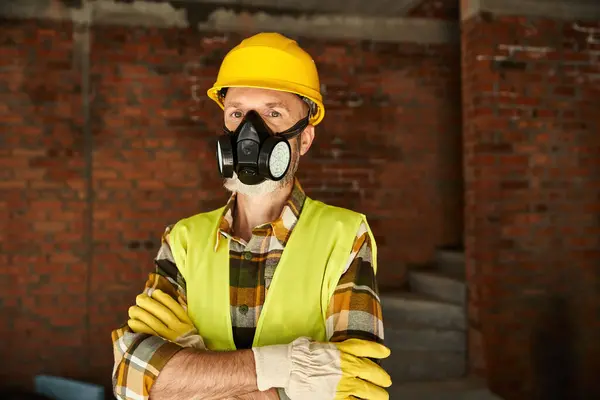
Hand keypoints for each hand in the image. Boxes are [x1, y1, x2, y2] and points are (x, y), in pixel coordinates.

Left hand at [127, 289, 205, 348]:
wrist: (187, 366)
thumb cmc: (185, 344)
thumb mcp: (189, 329)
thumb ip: (180, 316)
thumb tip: (169, 300)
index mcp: (186, 323)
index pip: (173, 306)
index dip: (162, 297)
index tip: (154, 292)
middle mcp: (178, 330)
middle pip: (161, 312)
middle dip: (148, 303)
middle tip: (139, 298)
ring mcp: (168, 339)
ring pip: (152, 322)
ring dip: (140, 313)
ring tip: (133, 309)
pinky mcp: (159, 348)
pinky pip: (146, 334)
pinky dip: (138, 326)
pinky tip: (132, 321)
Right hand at [253, 337, 391, 399]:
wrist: (288, 366)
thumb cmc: (297, 354)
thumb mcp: (314, 344)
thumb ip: (326, 348)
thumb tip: (325, 348)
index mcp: (341, 350)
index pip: (365, 347)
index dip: (377, 350)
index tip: (386, 352)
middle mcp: (347, 365)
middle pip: (372, 370)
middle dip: (381, 376)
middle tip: (386, 380)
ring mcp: (344, 383)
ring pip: (369, 390)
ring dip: (378, 394)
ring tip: (383, 396)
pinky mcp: (338, 397)